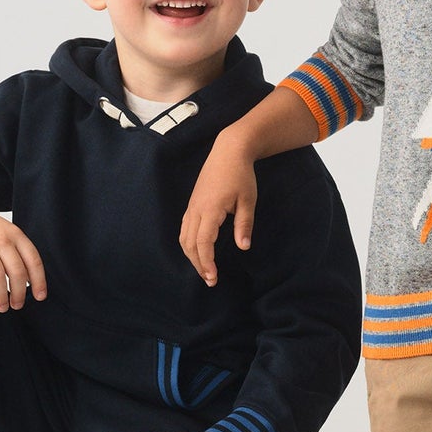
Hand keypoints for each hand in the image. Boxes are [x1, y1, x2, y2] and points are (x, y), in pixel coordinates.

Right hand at [0, 194, 46, 311]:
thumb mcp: (5, 232)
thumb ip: (17, 252)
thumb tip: (30, 280)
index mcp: (15, 235)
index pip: (33, 261)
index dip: (39, 281)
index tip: (39, 297)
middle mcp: (1, 239)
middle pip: (17, 271)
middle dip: (20, 293)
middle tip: (17, 306)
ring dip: (1, 296)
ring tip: (1, 308)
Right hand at [179, 134, 256, 287]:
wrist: (228, 151)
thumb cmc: (241, 175)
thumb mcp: (248, 200)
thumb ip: (244, 224)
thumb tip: (243, 247)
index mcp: (210, 209)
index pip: (203, 243)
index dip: (206, 262)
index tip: (213, 277)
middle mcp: (196, 209)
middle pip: (189, 244)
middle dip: (198, 264)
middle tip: (211, 281)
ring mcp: (192, 206)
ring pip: (183, 237)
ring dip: (191, 256)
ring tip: (204, 270)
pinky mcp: (192, 204)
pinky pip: (185, 229)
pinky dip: (188, 244)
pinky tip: (198, 251)